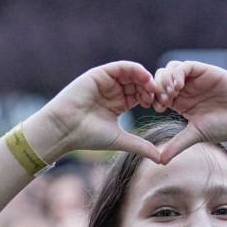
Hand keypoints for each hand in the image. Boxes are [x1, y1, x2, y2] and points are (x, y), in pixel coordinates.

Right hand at [24, 61, 162, 162]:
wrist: (64, 129)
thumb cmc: (88, 136)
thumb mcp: (120, 140)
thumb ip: (141, 146)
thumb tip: (160, 159)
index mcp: (118, 105)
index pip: (141, 96)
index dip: (153, 99)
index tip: (162, 107)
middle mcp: (112, 91)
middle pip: (139, 84)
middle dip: (152, 89)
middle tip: (162, 97)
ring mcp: (106, 81)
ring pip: (133, 74)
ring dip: (146, 79)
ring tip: (154, 88)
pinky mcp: (100, 74)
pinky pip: (122, 66)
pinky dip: (135, 70)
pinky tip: (144, 78)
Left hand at [151, 60, 226, 163]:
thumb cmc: (224, 127)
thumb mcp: (195, 135)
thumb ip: (177, 145)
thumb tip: (160, 162)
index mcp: (181, 102)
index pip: (158, 93)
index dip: (154, 98)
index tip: (159, 109)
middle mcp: (187, 89)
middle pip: (161, 78)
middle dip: (158, 88)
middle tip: (164, 101)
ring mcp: (196, 79)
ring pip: (171, 68)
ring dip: (166, 80)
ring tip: (172, 94)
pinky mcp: (206, 71)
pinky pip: (186, 66)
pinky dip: (178, 73)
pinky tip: (179, 86)